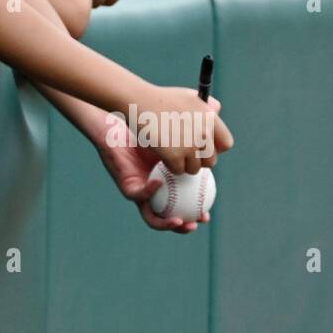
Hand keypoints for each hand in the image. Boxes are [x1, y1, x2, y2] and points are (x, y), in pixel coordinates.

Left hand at [91, 112, 202, 232]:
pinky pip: (139, 194)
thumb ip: (195, 123)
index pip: (187, 201)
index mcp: (170, 181)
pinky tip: (159, 183)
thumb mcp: (174, 126)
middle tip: (201, 219)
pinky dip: (149, 191)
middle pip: (172, 215)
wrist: (116, 123)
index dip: (199, 208)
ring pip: (152, 216)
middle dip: (186, 224)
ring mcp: (141, 190)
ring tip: (181, 221)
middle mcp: (156, 190)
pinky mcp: (126, 186)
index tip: (211, 205)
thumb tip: (216, 107)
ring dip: (167, 223)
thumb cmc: (144, 122)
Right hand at [136, 88, 232, 174]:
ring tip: (171, 150)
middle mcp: (204, 132)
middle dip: (198, 160)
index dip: (214, 149)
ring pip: (194, 169)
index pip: (226, 144)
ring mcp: (189, 144)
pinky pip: (178, 170)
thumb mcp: (188, 96)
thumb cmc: (160, 98)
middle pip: (211, 161)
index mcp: (210, 117)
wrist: (137, 100)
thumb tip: (217, 111)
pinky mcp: (175, 155)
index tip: (202, 147)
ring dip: (183, 164)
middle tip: (183, 152)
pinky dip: (170, 165)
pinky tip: (162, 152)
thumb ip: (205, 106)